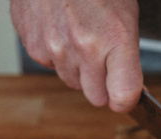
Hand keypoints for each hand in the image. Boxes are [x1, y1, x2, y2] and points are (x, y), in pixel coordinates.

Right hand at [11, 0, 141, 111]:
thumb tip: (125, 91)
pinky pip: (50, 64)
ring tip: (79, 33)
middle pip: (96, 97)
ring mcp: (55, 48)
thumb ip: (127, 57)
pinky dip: (55, 52)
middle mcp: (84, 47)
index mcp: (115, 39)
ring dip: (77, 67)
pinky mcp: (33, 45)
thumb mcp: (126, 16)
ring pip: (71, 81)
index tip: (125, 96)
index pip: (122, 97)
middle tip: (102, 56)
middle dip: (101, 84)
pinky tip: (60, 28)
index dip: (125, 100)